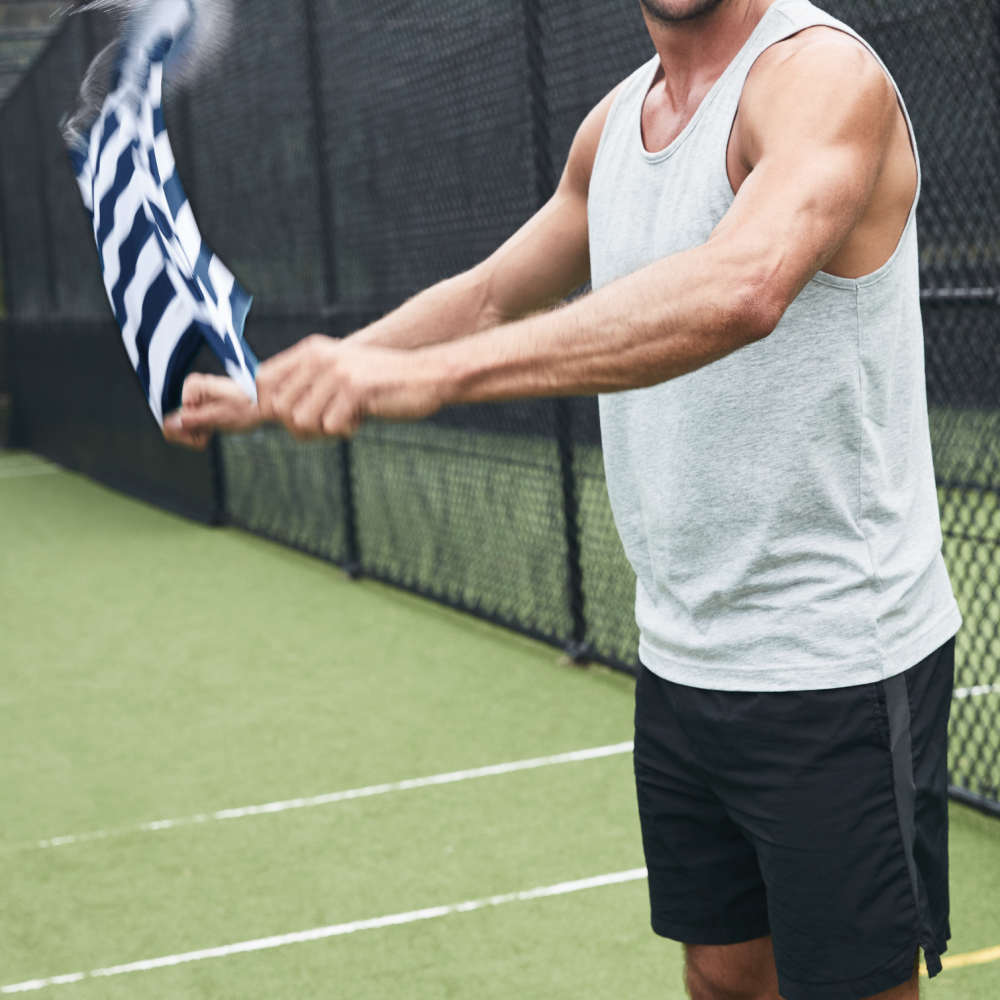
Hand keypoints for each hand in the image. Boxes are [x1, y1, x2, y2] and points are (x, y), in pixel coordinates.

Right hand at [162, 373, 260, 449]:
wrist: (263, 403)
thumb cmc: (247, 406)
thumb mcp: (219, 416)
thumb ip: (192, 421)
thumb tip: (168, 424)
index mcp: (191, 389)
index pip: (171, 420)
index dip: (188, 433)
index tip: (206, 432)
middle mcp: (189, 392)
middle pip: (175, 426)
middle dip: (193, 434)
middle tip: (212, 430)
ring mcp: (194, 401)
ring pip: (183, 429)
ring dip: (199, 434)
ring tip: (216, 426)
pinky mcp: (199, 409)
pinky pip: (192, 428)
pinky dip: (203, 432)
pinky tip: (215, 427)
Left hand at [256, 334, 446, 438]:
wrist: (426, 377)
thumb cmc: (382, 384)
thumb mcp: (339, 375)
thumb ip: (307, 386)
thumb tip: (268, 411)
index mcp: (311, 350)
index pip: (262, 379)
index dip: (268, 406)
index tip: (291, 419)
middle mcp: (318, 356)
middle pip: (279, 408)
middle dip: (301, 427)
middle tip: (329, 425)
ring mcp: (336, 371)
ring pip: (302, 421)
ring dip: (323, 430)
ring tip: (347, 420)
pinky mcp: (354, 388)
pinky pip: (330, 426)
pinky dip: (345, 431)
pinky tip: (362, 418)